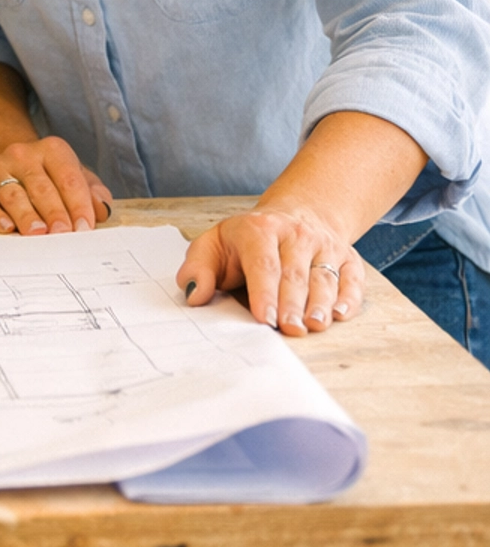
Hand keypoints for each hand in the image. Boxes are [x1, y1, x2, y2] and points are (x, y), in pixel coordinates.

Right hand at [0, 136, 112, 233]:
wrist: (11, 165)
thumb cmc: (49, 178)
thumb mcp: (75, 177)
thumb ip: (93, 193)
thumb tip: (103, 210)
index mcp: (52, 150)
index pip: (69, 178)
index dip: (78, 204)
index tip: (84, 228)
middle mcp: (22, 154)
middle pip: (41, 187)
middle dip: (54, 212)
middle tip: (62, 234)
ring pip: (13, 194)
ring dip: (26, 215)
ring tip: (37, 233)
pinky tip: (5, 227)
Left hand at [179, 206, 363, 334]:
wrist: (294, 217)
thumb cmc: (248, 241)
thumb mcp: (215, 244)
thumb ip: (198, 268)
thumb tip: (194, 295)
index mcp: (259, 230)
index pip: (263, 263)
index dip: (264, 292)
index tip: (264, 319)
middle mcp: (296, 234)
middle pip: (294, 273)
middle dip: (291, 303)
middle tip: (289, 329)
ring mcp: (324, 245)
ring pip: (324, 277)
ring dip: (321, 303)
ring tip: (315, 325)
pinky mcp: (347, 258)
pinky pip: (353, 278)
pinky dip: (349, 297)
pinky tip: (340, 313)